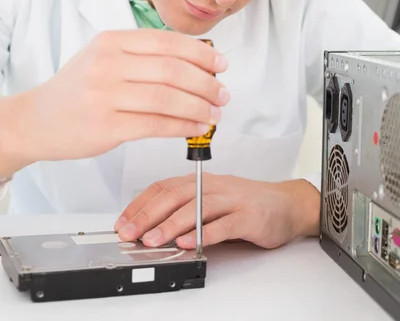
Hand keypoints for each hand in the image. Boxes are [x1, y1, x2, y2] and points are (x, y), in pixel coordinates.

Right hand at [13, 29, 228, 165]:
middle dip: (206, 82)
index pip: (167, 41)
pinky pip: (156, 124)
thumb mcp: (103, 57)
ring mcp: (105, 95)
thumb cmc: (77, 89)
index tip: (220, 64)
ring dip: (199, 106)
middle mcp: (107, 63)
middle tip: (222, 92)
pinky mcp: (106, 126)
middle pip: (172, 69)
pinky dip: (183, 126)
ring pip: (167, 98)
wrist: (37, 120)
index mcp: (111, 41)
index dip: (200, 53)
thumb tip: (195, 64)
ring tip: (215, 112)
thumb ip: (142, 55)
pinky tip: (196, 127)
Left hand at [114, 173, 320, 249]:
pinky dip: (204, 234)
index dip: (141, 203)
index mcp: (201, 181)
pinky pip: (224, 224)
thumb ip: (186, 209)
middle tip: (129, 233)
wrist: (287, 204)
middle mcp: (213, 186)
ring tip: (152, 240)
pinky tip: (188, 243)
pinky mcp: (249, 216)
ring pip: (197, 208)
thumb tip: (151, 226)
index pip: (164, 187)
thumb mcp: (212, 200)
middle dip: (148, 214)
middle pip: (176, 195)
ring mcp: (232, 199)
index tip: (123, 221)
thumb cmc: (247, 203)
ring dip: (171, 224)